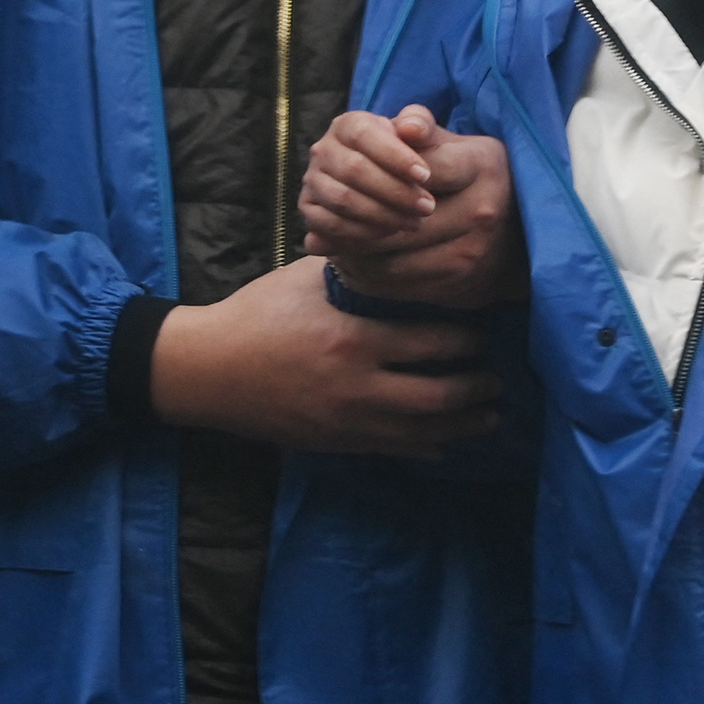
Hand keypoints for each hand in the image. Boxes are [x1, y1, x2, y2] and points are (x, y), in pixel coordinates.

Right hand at [150, 256, 502, 460]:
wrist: (206, 370)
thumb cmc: (257, 314)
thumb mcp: (309, 281)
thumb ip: (359, 272)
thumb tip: (401, 252)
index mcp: (355, 340)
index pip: (432, 344)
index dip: (468, 341)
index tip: (485, 333)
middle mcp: (357, 387)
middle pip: (437, 396)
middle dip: (476, 389)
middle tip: (498, 379)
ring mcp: (345, 422)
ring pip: (420, 432)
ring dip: (462, 426)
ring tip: (490, 416)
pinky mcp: (333, 442)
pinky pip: (389, 450)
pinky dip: (423, 448)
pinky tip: (445, 446)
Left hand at [301, 105, 526, 307]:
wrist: (512, 234)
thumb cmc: (468, 177)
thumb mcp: (454, 145)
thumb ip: (422, 127)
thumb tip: (403, 125)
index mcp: (484, 164)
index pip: (420, 168)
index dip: (382, 173)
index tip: (355, 173)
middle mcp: (484, 208)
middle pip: (399, 220)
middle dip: (359, 220)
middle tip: (329, 215)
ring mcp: (474, 250)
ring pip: (392, 257)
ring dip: (357, 251)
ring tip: (337, 239)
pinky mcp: (460, 282)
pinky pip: (398, 283)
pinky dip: (369, 274)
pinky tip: (355, 261)